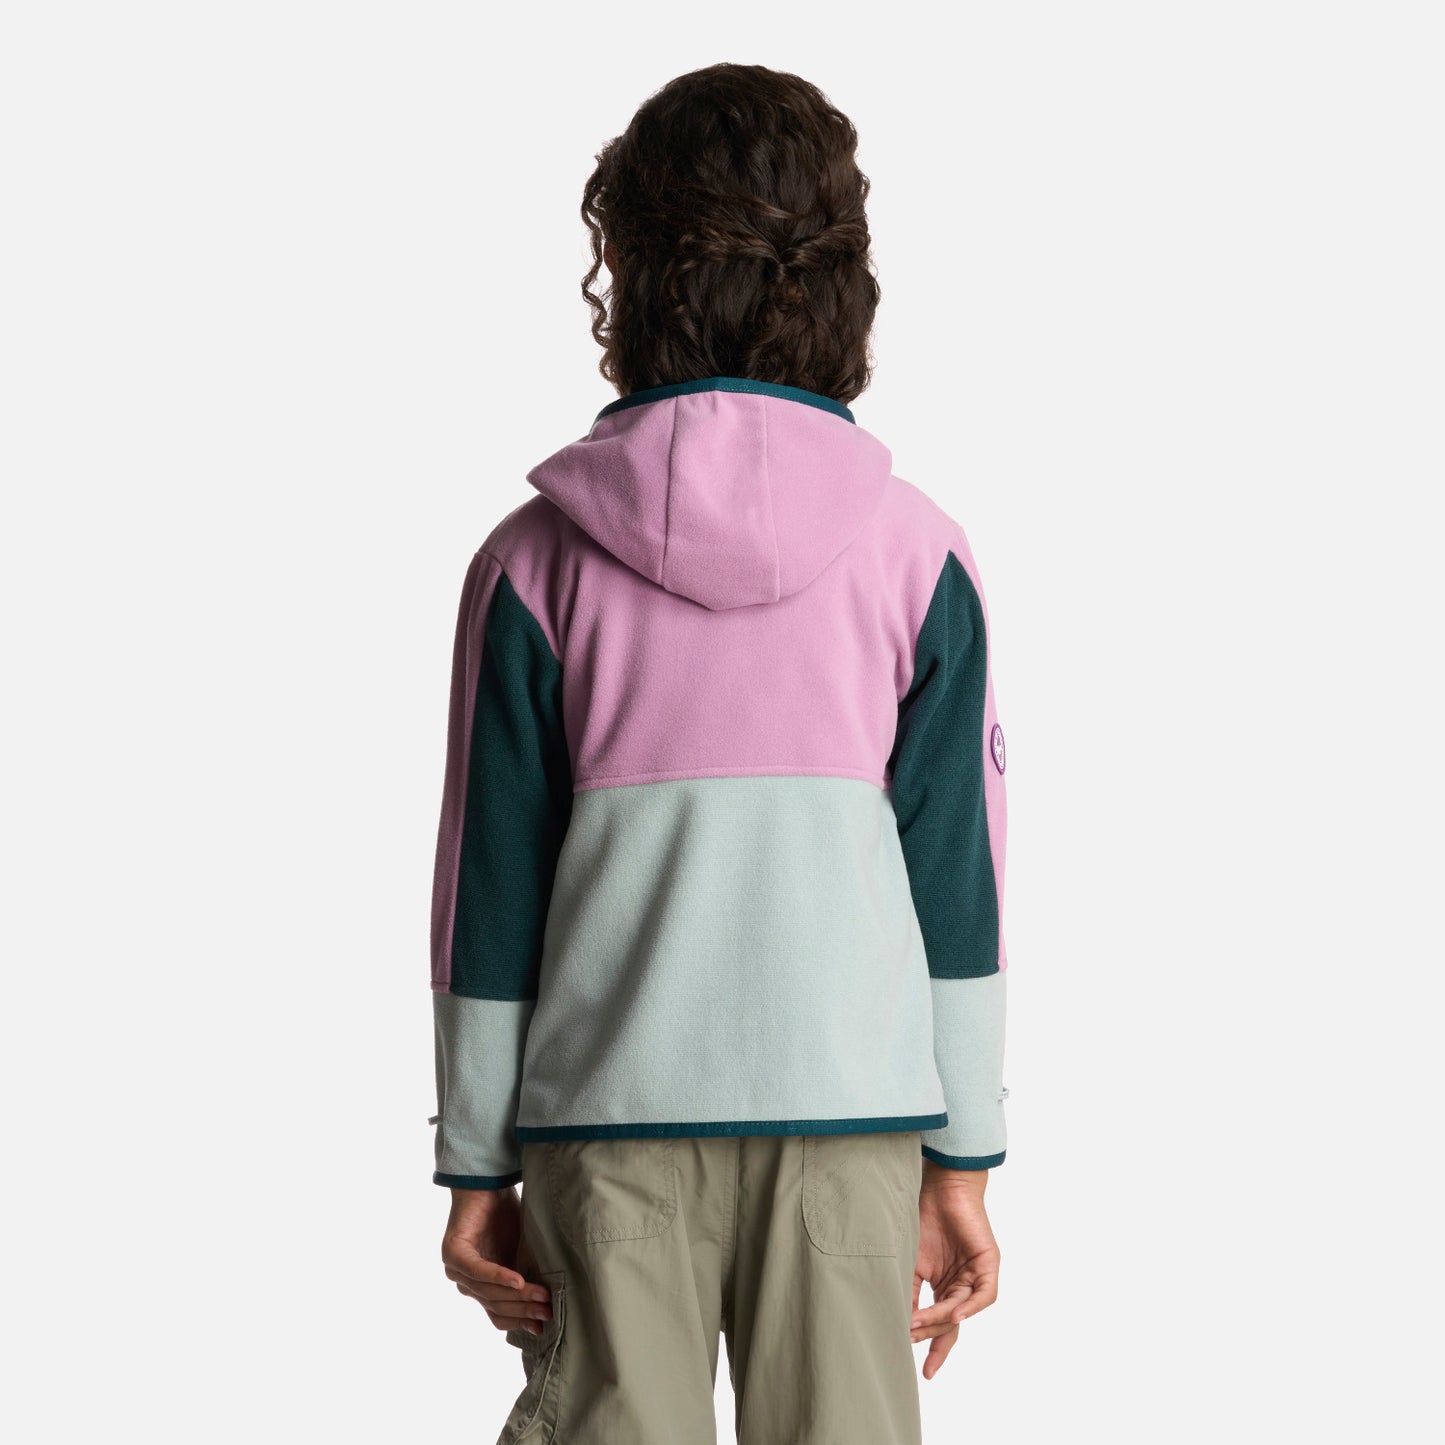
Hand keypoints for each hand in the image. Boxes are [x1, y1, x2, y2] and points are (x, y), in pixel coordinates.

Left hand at [441, 1186, 551, 1334]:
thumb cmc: (506, 1217)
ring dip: (518, 1295)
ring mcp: (456, 1270)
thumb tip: (549, 1305)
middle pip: (496, 1306)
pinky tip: (518, 1280)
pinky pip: (479, 1271)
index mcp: (481, 1287)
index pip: (498, 1315)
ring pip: (489, 1292)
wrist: (488, 1185)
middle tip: (549, 1312)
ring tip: (542, 1296)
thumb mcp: (520, 1253)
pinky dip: (500, 1277)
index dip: (520, 1323)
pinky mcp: (453, 1253)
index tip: (544, 1328)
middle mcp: (466, 1283)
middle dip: (525, 1311)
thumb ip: (526, 1278)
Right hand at [911, 1164, 999, 1378]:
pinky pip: (984, 1295)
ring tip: (918, 1324)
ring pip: (962, 1310)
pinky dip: (970, 1306)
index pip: (941, 1325)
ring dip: (941, 1320)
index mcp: (943, 1285)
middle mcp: (961, 1284)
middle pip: (950, 1323)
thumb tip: (898, 1323)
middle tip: (910, 1343)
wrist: (939, 1184)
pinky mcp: (989, 1263)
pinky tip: (954, 1314)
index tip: (924, 1374)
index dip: (933, 1348)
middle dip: (932, 1337)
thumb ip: (909, 1291)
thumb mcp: (909, 1261)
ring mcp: (976, 1275)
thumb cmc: (922, 1215)